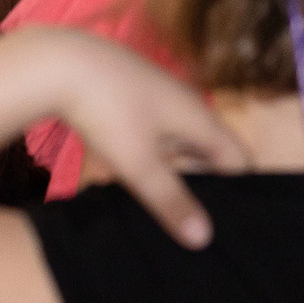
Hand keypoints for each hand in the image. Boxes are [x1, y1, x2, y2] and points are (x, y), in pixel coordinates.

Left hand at [42, 31, 250, 247]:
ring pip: (185, 144)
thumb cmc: (108, 111)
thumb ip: (171, 201)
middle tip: (201, 224)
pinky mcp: (138, 98)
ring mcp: (163, 99)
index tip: (234, 225)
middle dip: (212, 186)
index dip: (242, 193)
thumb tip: (205, 239)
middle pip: (214, 152)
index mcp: (200, 118)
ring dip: (182, 173)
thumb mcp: (139, 164)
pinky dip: (160, 158)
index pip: (240, 160)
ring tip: (171, 207)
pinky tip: (140, 178)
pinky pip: (162, 135)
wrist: (61, 63)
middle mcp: (189, 106)